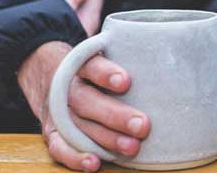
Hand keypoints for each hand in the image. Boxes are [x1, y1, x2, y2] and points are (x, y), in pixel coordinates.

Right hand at [17, 41, 149, 171]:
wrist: (45, 72)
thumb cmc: (91, 67)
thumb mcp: (103, 53)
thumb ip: (128, 57)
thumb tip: (171, 58)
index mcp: (80, 65)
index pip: (91, 66)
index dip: (106, 74)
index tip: (126, 81)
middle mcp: (67, 89)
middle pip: (87, 101)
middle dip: (115, 115)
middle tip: (143, 125)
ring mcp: (57, 112)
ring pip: (78, 126)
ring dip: (105, 139)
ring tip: (131, 147)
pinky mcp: (52, 131)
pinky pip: (59, 147)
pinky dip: (75, 157)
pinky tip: (95, 163)